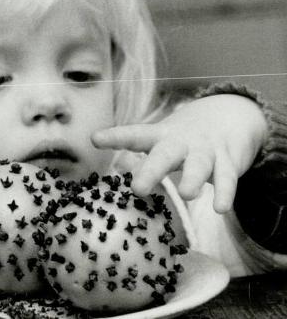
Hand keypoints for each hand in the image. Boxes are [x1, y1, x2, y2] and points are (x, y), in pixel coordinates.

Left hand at [92, 94, 266, 212]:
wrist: (229, 116)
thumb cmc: (182, 139)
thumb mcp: (162, 143)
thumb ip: (144, 160)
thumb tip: (117, 174)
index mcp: (159, 136)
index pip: (134, 135)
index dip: (115, 137)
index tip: (95, 139)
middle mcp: (180, 142)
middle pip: (164, 155)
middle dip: (152, 171)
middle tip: (137, 189)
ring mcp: (205, 151)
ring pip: (199, 164)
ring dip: (192, 179)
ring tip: (186, 194)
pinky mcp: (228, 161)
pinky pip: (228, 178)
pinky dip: (225, 193)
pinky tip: (220, 208)